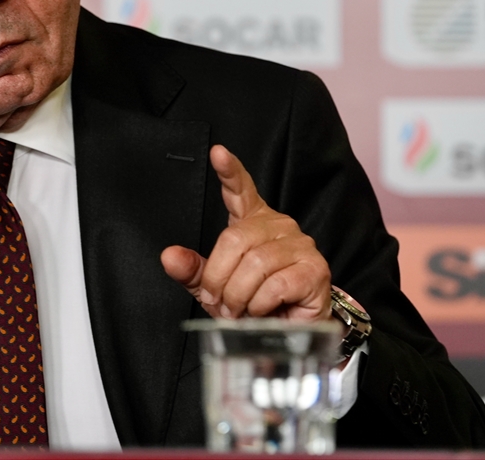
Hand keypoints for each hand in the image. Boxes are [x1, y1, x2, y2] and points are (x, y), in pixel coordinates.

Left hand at [161, 145, 330, 320]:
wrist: (291, 332)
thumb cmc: (255, 304)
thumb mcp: (216, 287)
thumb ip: (193, 271)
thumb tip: (169, 256)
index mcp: (253, 222)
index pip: (241, 190)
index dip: (230, 171)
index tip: (218, 153)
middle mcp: (279, 226)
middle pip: (235, 239)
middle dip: (219, 277)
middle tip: (218, 302)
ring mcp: (301, 246)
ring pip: (255, 263)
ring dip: (239, 295)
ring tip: (238, 311)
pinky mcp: (315, 270)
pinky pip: (276, 285)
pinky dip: (260, 304)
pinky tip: (261, 311)